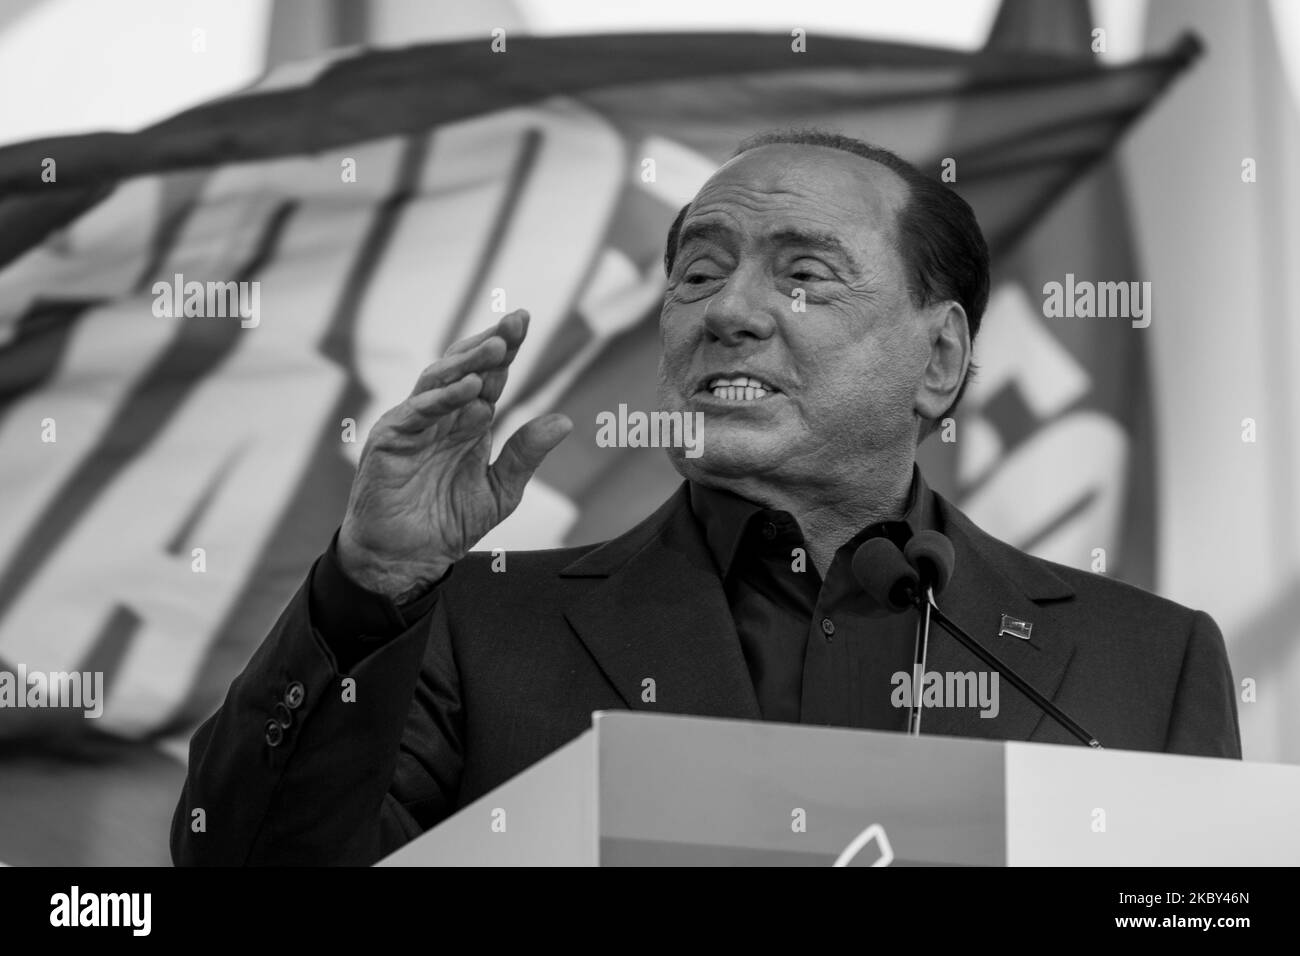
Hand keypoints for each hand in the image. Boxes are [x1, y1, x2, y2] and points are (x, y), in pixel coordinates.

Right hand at [337, 310, 571, 599]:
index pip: (490, 377)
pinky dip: (442, 398)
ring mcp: (413, 424)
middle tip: (517, 321)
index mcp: (468, 423)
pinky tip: (468, 388)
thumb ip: (526, 454)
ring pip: (440, 380)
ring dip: (468, 362)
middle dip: (491, 344)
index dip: (507, 350)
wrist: (406, 559)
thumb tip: (565, 421)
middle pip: (465, 369)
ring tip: (497, 348)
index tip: (525, 322)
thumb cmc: (447, 524)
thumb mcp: (500, 490)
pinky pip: (417, 411)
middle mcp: (441, 416)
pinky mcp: (390, 440)